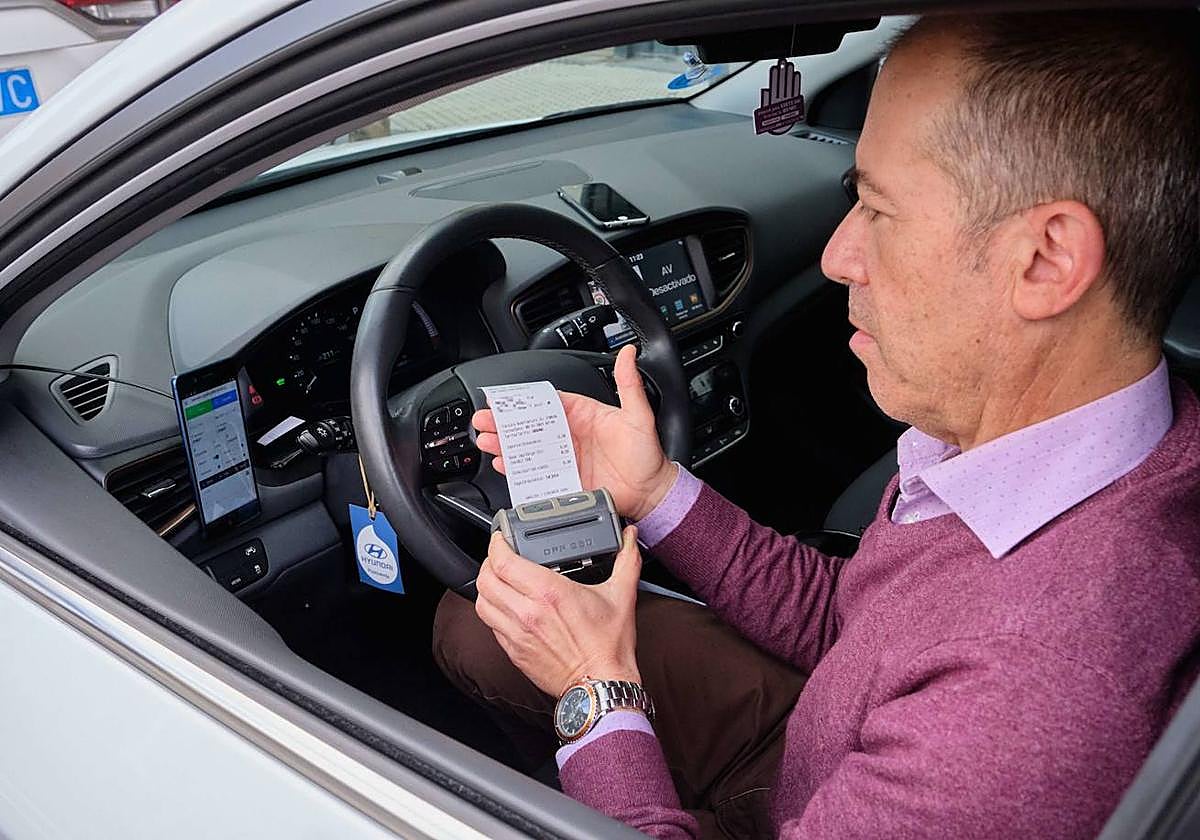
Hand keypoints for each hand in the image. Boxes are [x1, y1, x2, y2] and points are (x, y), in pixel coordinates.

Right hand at [473, 344, 676, 519]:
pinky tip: (503, 464)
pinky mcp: (563, 480)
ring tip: (486, 440)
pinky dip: (517, 469)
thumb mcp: (639, 415)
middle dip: (505, 422)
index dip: (524, 400)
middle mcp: (569, 435)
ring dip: (505, 443)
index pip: (547, 402)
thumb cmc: (647, 454)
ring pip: (528, 448)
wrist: (650, 493)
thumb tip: (628, 353)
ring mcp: (564, 458)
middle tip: (484, 419)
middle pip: (530, 425)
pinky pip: (535, 473)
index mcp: (583, 414)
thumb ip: (629, 383)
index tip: (504, 399)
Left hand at [475, 526, 642, 696]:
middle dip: (488, 563)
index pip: (504, 561)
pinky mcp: (514, 652)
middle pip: (486, 580)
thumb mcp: (622, 596)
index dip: (496, 545)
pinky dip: (494, 611)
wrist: (601, 686)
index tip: (501, 539)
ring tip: (498, 580)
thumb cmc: (609, 647)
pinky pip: (491, 626)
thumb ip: (626, 560)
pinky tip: (507, 607)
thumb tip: (630, 538)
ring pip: (483, 603)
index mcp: (549, 593)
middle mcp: (527, 612)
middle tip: (498, 557)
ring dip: (487, 588)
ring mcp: (517, 634)